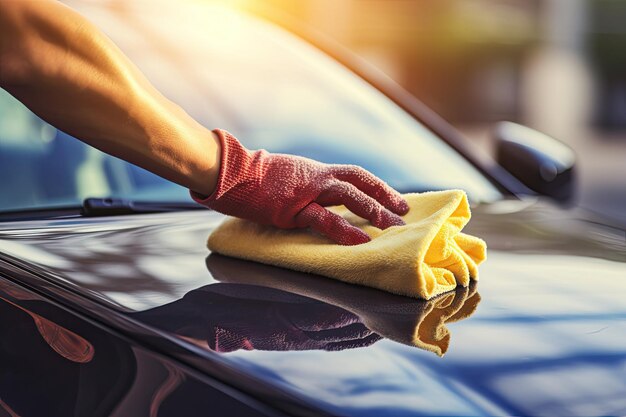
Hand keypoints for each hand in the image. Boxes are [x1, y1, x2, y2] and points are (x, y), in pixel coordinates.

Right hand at [191, 130, 409, 244]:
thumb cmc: (254, 177)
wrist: (230, 171)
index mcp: (316, 171)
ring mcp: (305, 192)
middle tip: (403, 216)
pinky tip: (360, 241)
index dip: (379, 187)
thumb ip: (306, 185)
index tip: (397, 200)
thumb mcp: (287, 176)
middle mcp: (316, 178)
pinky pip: (323, 220)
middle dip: (383, 200)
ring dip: (372, 210)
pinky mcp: (291, 209)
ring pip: (347, 196)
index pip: (356, 175)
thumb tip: (319, 199)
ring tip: (391, 227)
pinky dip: (344, 230)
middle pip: (359, 184)